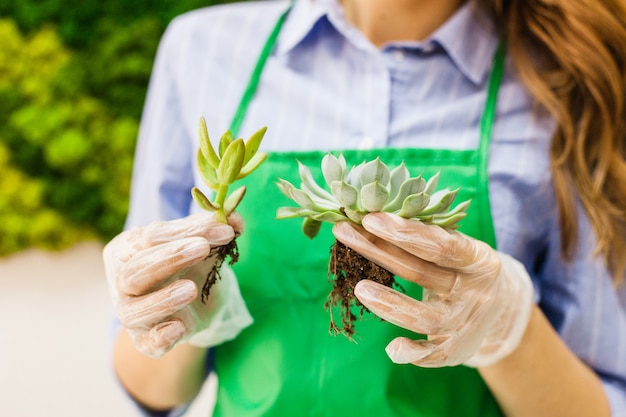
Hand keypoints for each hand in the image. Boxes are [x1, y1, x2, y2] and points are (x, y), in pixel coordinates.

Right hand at [103, 212, 251, 357]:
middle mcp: (122, 281)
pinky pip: (147, 343)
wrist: (194, 305)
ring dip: (162, 299)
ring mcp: (131, 314)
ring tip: (191, 289)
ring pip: (133, 310)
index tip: (223, 230)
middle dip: (170, 258)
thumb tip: (236, 219)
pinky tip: (178, 328)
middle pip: (135, 271)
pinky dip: (160, 338)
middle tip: (203, 248)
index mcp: (128, 248)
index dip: (186, 231)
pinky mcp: (146, 341)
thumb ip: (217, 229)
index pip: (151, 236)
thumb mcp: (205, 244)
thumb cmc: (190, 265)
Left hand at [332, 212, 532, 367]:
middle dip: (379, 251)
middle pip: (422, 273)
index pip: (440, 244)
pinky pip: (434, 354)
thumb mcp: (458, 247)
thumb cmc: (463, 268)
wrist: (500, 307)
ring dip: (391, 303)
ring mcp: (466, 322)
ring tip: (358, 288)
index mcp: (478, 259)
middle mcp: (475, 291)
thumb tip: (370, 217)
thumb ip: (424, 236)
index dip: (405, 232)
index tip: (370, 219)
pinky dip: (413, 353)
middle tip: (345, 233)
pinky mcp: (457, 348)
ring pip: (426, 317)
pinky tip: (391, 349)